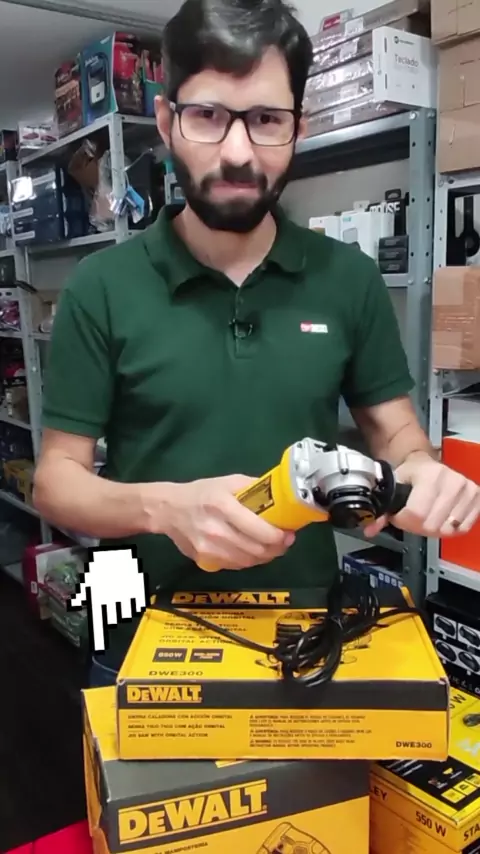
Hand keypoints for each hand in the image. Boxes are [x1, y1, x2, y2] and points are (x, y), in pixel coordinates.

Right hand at [159, 474, 294, 570]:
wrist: (168, 509)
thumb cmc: (202, 493)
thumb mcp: (228, 482)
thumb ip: (254, 488)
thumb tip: (281, 497)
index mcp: (223, 506)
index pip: (259, 530)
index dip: (279, 536)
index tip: (289, 533)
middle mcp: (216, 529)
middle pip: (256, 549)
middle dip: (277, 548)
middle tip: (284, 542)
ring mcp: (209, 548)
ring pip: (248, 561)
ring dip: (265, 557)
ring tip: (272, 548)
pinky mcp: (205, 560)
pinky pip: (236, 565)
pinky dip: (249, 561)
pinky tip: (253, 552)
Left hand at [364, 456, 479, 538]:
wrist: (427, 464)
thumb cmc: (410, 476)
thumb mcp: (393, 486)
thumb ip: (381, 511)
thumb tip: (369, 528)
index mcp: (430, 474)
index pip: (417, 514)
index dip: (404, 520)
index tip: (399, 514)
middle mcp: (452, 480)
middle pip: (432, 525)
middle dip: (417, 526)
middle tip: (413, 516)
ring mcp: (467, 489)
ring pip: (448, 529)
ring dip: (434, 528)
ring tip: (427, 515)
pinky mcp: (476, 496)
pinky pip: (463, 528)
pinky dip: (450, 528)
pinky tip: (442, 518)